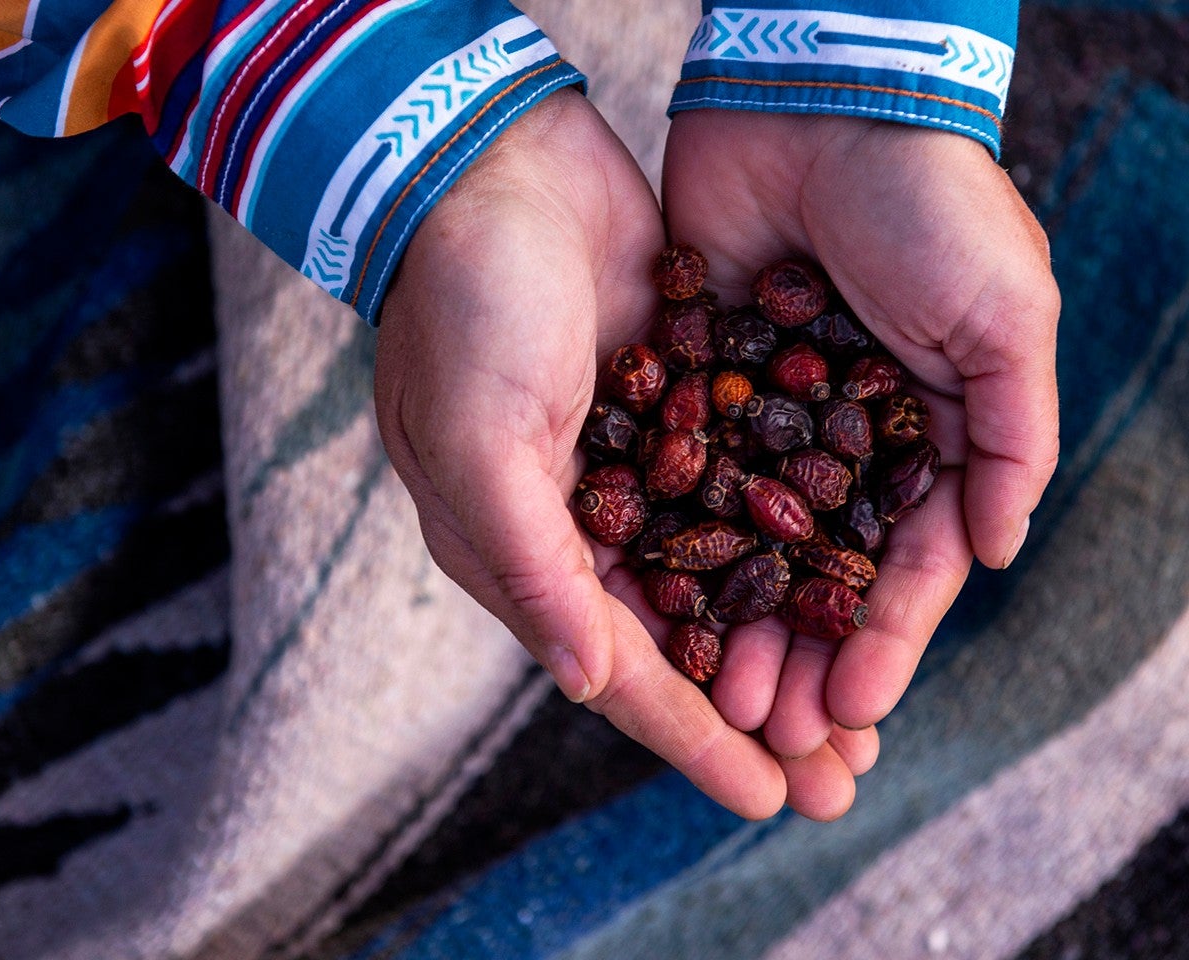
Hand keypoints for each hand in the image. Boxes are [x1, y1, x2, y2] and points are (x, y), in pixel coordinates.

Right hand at [376, 90, 870, 819]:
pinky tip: (854, 580)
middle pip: (682, 642)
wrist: (498, 170)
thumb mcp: (478, 442)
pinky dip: (797, 547)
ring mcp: (635, 466)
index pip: (615, 665)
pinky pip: (746, 497)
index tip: (766, 798)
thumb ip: (531, 566)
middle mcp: (575, 523)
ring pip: (726, 582)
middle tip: (840, 779)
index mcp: (515, 547)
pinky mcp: (681, 409)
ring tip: (861, 708)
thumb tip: (587, 680)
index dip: (692, 736)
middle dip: (759, 712)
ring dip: (789, 643)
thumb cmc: (466, 306)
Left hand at [662, 111, 1059, 756]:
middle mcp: (839, 440)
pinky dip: (670, 547)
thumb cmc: (928, 205)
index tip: (850, 713)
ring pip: (742, 546)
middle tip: (770, 734)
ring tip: (712, 699)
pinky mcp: (692, 383)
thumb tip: (996, 551)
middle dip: (798, 657)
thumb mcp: (1003, 316)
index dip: (882, 643)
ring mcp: (761, 417)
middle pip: (815, 575)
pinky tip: (651, 608)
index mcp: (921, 435)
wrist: (818, 103)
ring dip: (732, 625)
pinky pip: (680, 482)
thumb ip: (1009, 435)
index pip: (902, 566)